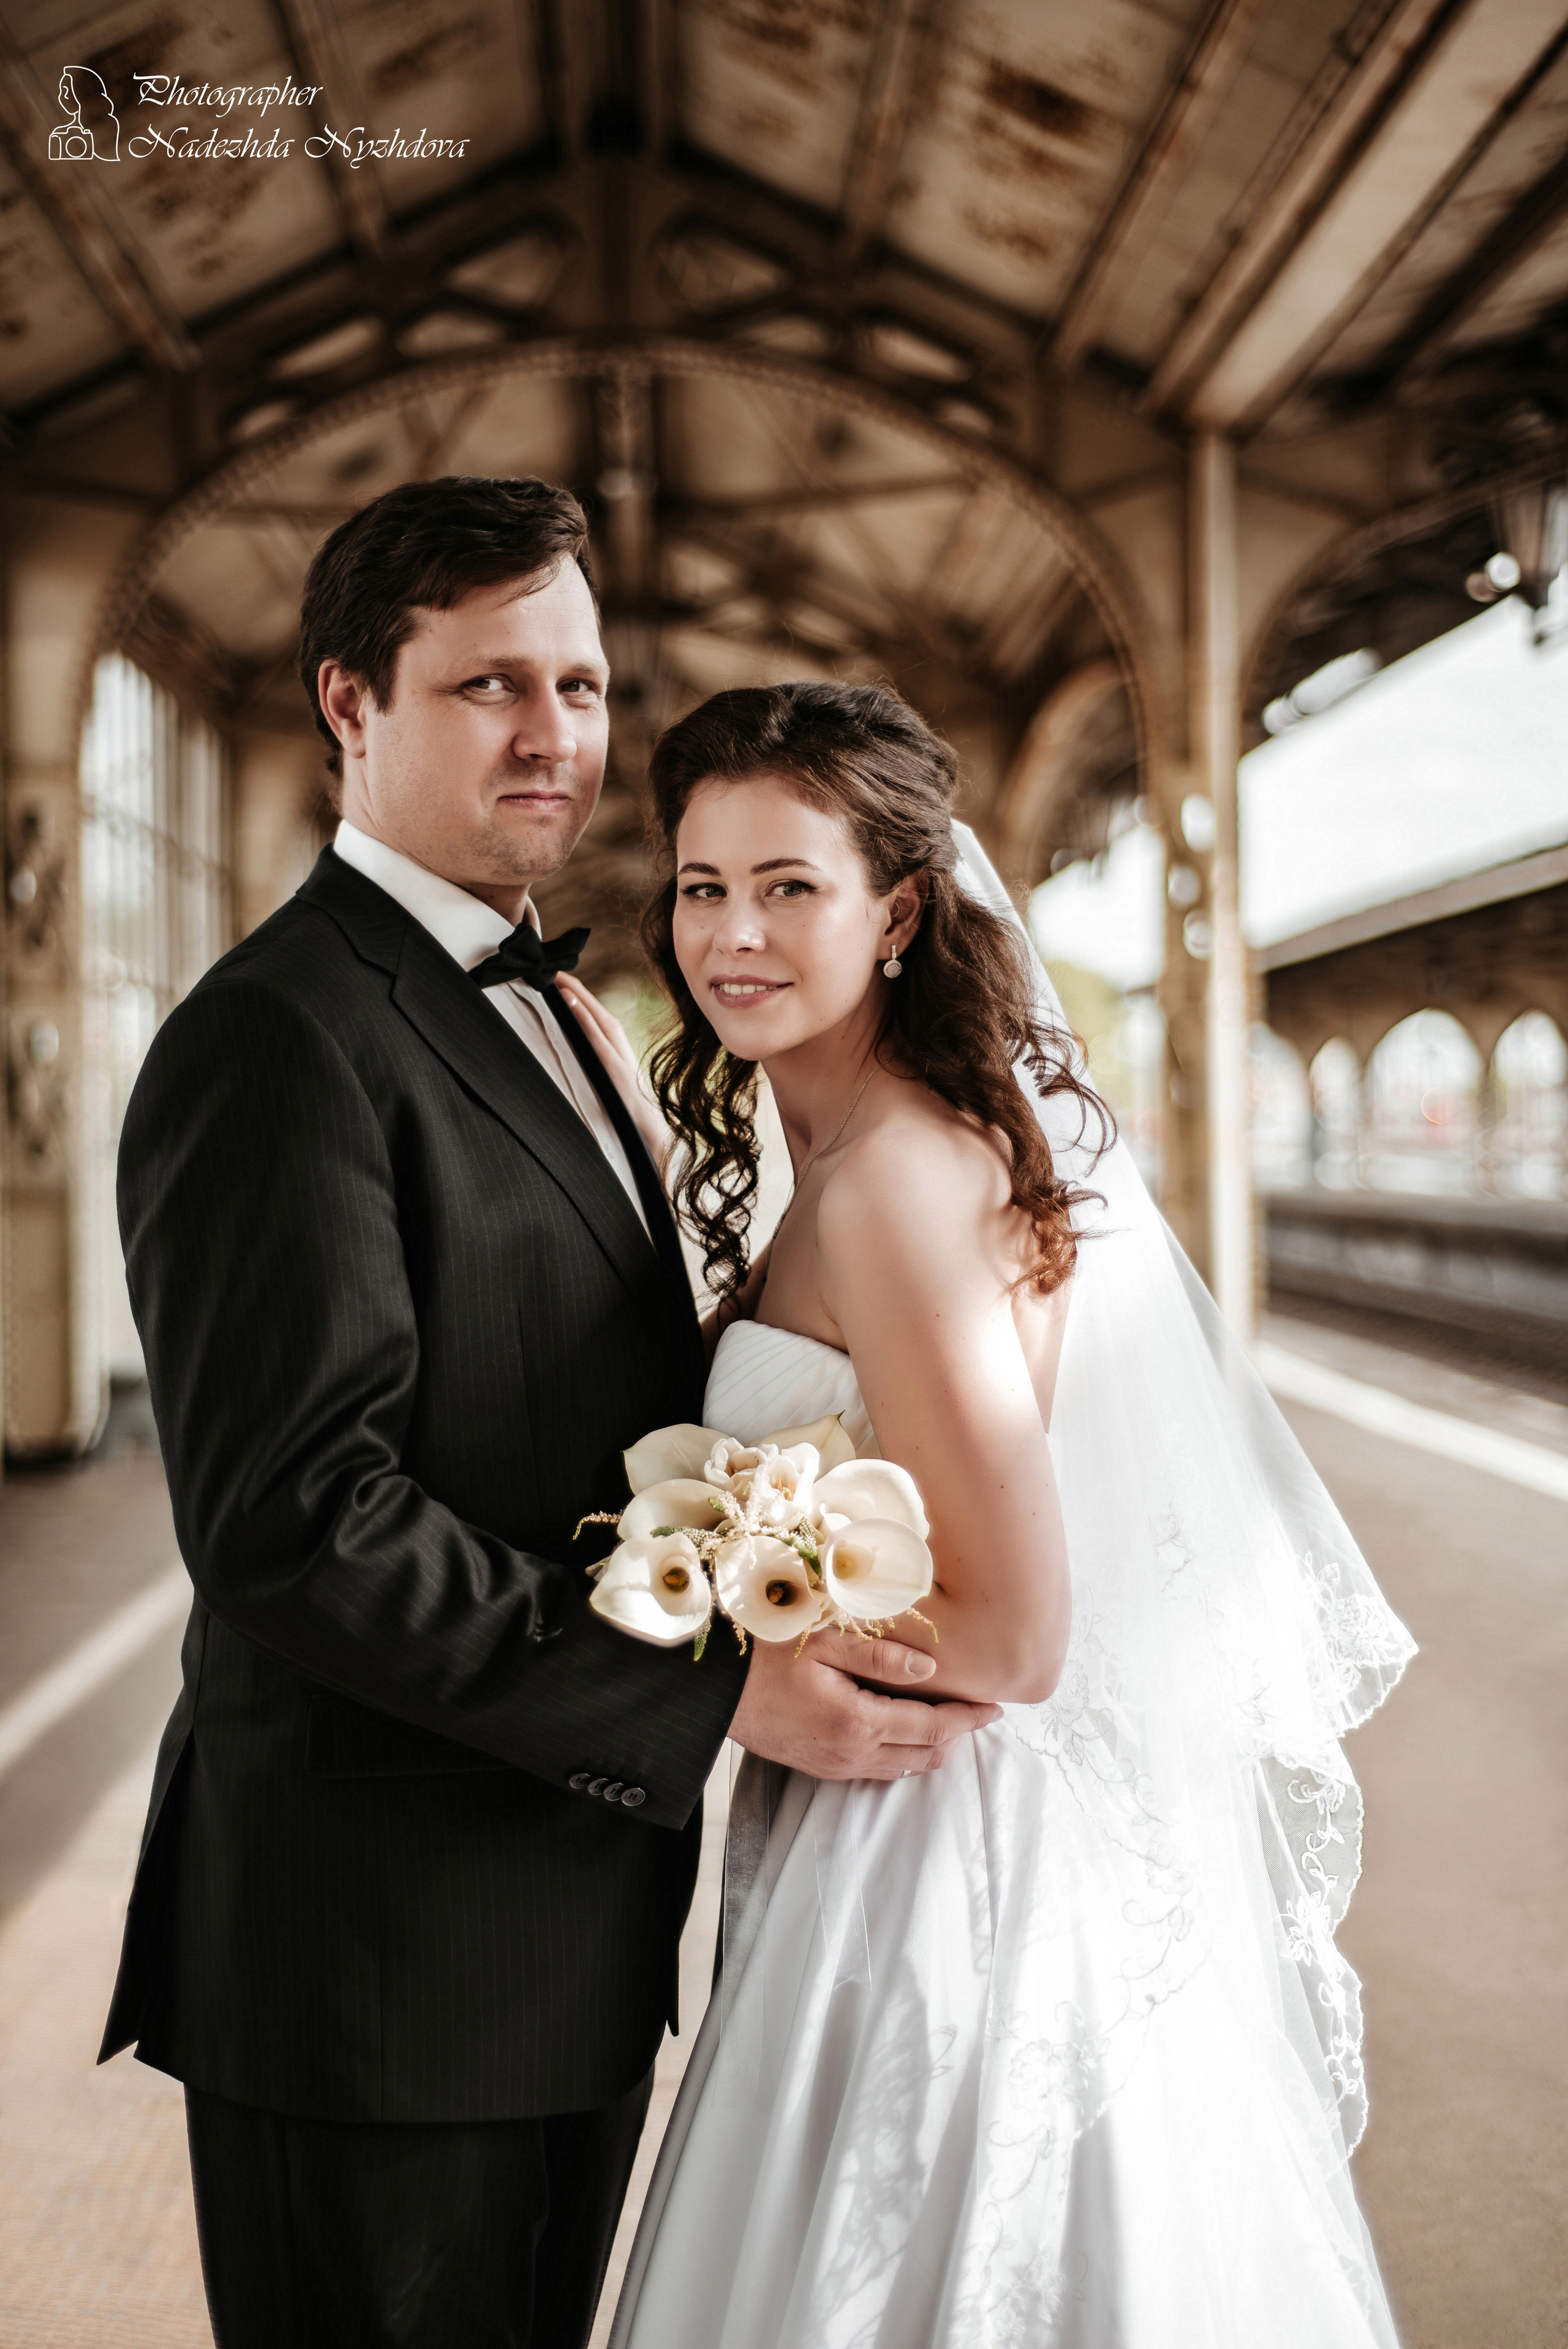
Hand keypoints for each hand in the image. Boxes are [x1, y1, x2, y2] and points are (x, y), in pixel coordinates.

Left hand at [555, 975, 668, 1169]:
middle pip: (598, 1011)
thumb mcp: (611, 1089)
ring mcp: (618, 1057)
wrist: (652, 1134)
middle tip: (555, 970)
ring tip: (559, 978)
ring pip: (597, 1018)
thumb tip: (578, 1064)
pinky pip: (596, 1037)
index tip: (564, 983)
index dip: (582, 1000)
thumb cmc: (631, 1115)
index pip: (599, 1019)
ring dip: (579, 996)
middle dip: (577, 989)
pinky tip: (570, 1004)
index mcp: (619, 1053)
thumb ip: (599, 1073)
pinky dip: (584, 1018)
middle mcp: (620, 1049)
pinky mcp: (614, 1068)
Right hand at [729, 1629, 999, 1781]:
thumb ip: (880, 1657)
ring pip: (903, 1769)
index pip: (933, 1728)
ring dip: (931, 1749)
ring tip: (950, 1721)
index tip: (996, 1707)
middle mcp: (851, 1753)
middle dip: (958, 1737)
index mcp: (858, 1722)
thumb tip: (931, 1669)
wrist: (711, 1693)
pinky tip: (905, 1734)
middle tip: (979, 1712)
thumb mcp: (823, 1643)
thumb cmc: (763, 1657)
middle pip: (925, 1757)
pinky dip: (903, 1756)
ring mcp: (835, 1766)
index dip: (969, 1719)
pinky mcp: (820, 1768)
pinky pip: (876, 1771)